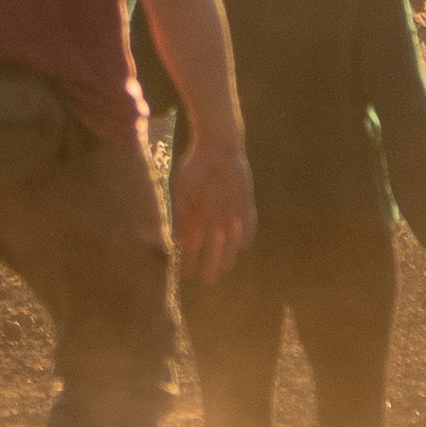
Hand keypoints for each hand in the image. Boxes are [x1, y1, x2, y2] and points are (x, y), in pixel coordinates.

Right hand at [173, 136, 254, 285]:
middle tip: (208, 278)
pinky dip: (247, 235)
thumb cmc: (194, 168)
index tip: (185, 275)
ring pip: (231, 244)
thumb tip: (176, 238)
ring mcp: (230, 216)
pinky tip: (242, 242)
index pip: (191, 249)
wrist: (216, 147)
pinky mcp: (245, 206)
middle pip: (213, 252)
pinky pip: (249, 226)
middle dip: (210, 266)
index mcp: (195, 221)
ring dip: (228, 255)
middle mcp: (213, 223)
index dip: (188, 263)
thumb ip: (180, 213)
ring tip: (225, 265)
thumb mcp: (181, 189)